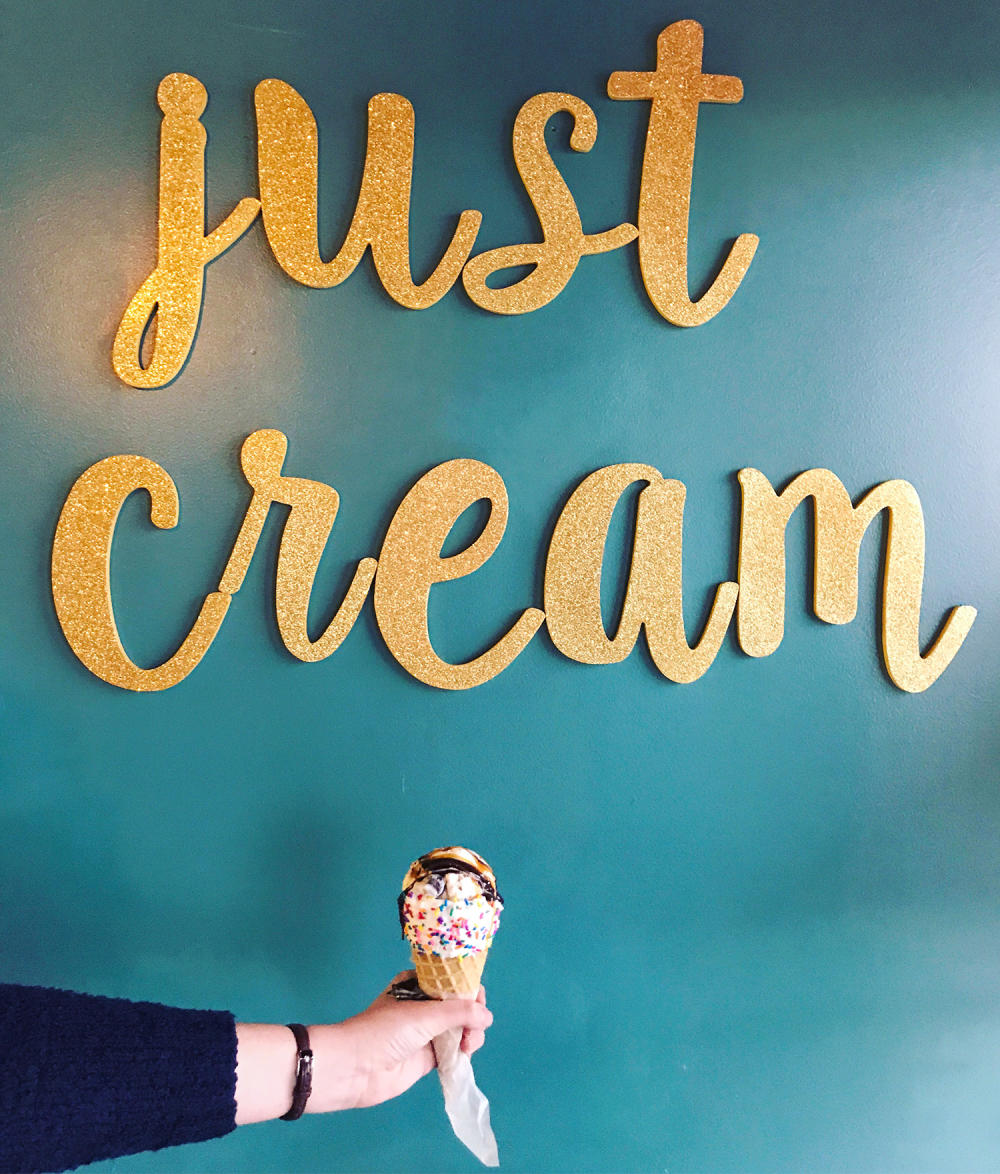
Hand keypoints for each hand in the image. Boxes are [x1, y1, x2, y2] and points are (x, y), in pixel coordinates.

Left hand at [234, 972, 492, 1123]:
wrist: (353, 1069)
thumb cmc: (384, 1031)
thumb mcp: (423, 1015)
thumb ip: (458, 1013)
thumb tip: (488, 1016)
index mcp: (417, 985)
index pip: (450, 981)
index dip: (468, 989)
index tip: (479, 999)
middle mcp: (423, 1007)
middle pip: (459, 1007)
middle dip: (472, 1016)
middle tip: (474, 1030)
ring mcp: (424, 1034)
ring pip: (458, 1030)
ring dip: (470, 1036)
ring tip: (468, 1046)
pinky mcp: (425, 1059)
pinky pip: (451, 1052)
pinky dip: (461, 1053)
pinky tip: (465, 1055)